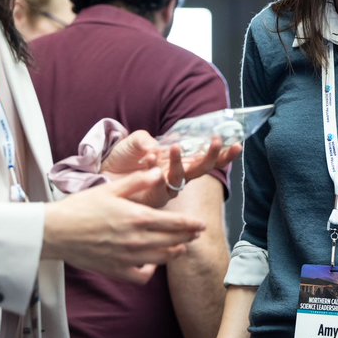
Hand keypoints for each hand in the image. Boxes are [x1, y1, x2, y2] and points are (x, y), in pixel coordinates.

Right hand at [42, 168, 205, 283]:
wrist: (55, 231)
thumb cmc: (81, 207)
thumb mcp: (110, 188)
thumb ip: (138, 181)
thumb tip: (159, 171)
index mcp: (137, 217)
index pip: (174, 223)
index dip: (190, 224)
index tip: (201, 224)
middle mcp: (137, 240)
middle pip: (172, 241)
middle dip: (187, 237)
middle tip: (196, 233)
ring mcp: (127, 258)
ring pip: (161, 259)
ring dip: (174, 253)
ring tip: (181, 248)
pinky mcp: (116, 271)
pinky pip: (141, 276)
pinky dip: (150, 271)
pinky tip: (152, 264)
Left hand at [100, 131, 240, 206]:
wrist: (100, 174)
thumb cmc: (123, 159)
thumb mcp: (136, 141)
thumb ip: (147, 140)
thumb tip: (156, 148)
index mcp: (177, 162)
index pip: (205, 159)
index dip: (221, 155)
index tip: (236, 145)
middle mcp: (174, 176)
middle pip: (200, 170)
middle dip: (210, 157)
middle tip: (215, 142)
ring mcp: (163, 187)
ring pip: (180, 179)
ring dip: (180, 163)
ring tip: (176, 147)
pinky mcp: (149, 197)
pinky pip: (157, 186)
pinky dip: (154, 171)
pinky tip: (149, 159)